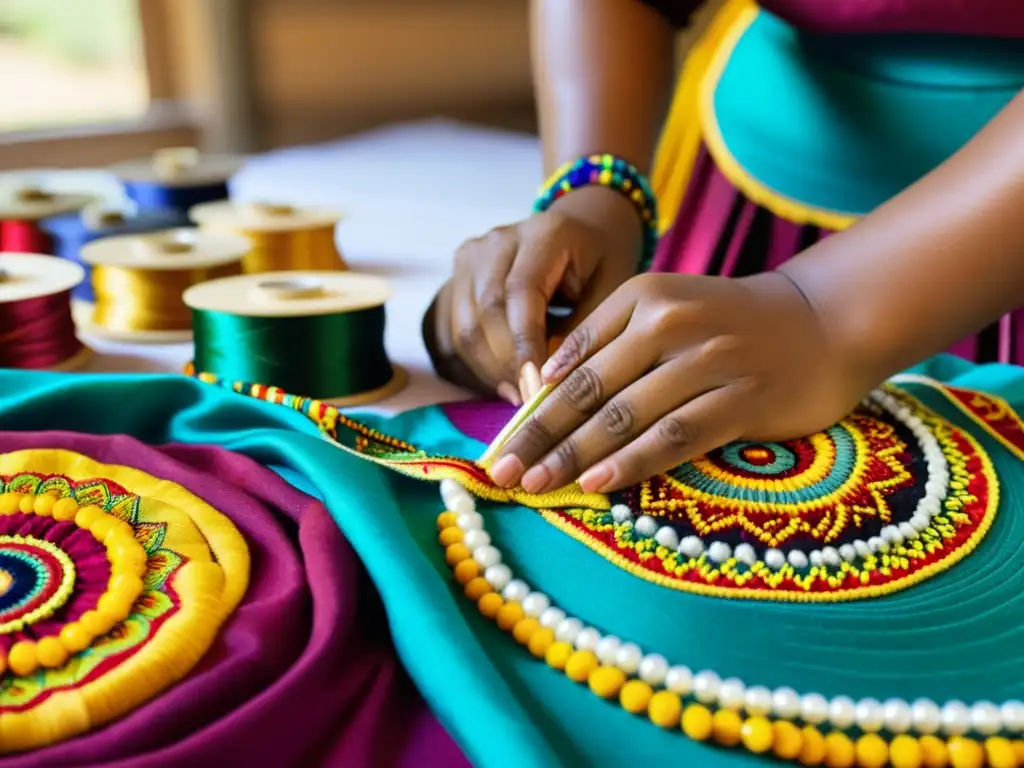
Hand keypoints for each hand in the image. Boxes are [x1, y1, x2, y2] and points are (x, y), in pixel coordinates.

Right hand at [423, 186, 642, 402]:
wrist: (582, 231)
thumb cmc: (602, 265)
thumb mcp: (611, 292)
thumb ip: (583, 332)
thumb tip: (551, 382)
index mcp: (544, 234)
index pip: (520, 291)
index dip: (524, 343)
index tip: (536, 387)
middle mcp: (499, 239)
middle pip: (486, 310)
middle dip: (506, 364)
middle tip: (530, 403)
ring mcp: (473, 255)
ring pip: (465, 324)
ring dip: (489, 369)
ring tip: (518, 396)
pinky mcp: (459, 275)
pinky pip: (455, 329)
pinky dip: (476, 362)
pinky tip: (503, 382)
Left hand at [487, 270, 872, 493]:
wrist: (820, 321)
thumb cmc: (728, 324)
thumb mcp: (664, 311)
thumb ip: (607, 340)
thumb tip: (542, 388)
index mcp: (644, 298)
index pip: (572, 362)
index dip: (532, 407)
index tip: (501, 442)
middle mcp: (672, 323)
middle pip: (588, 391)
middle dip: (538, 436)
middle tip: (501, 471)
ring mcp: (709, 361)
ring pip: (625, 416)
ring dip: (574, 456)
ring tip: (535, 485)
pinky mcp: (742, 399)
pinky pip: (674, 436)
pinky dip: (632, 462)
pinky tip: (597, 483)